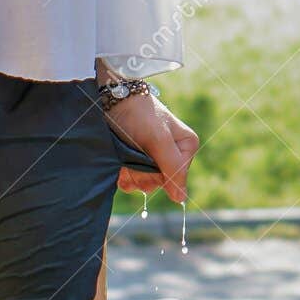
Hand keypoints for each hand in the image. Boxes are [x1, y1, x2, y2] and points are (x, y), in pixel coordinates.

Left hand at [105, 90, 198, 204]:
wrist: (112, 100)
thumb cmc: (139, 115)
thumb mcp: (159, 139)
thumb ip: (172, 168)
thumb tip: (181, 199)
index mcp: (186, 147)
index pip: (175, 178)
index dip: (159, 171)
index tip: (148, 154)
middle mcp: (172, 156)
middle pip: (158, 183)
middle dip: (142, 172)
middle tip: (134, 152)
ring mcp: (153, 161)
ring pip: (143, 185)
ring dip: (131, 174)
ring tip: (125, 155)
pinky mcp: (135, 163)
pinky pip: (131, 184)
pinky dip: (123, 176)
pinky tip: (119, 164)